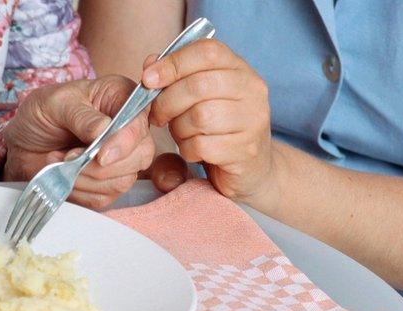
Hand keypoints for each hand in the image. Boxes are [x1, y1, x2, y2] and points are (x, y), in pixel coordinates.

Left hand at [3, 76, 154, 208]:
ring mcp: (123, 159)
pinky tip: (64, 174)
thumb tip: (104, 131)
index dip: (125, 142)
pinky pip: (104, 197)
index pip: (140, 122)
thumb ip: (82, 116)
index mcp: (121, 98)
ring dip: (85, 177)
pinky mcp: (110, 184)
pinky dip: (79, 190)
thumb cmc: (42, 115)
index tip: (101, 155)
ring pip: (122, 181)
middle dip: (101, 165)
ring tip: (60, 161)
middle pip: (140, 156)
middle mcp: (129, 129)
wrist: (23, 144)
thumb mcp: (55, 104)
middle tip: (69, 156)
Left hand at [141, 39, 274, 201]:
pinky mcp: (246, 150)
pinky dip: (188, 149)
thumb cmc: (217, 127)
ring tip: (181, 134)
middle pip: (199, 85)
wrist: (250, 167)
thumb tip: (150, 64)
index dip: (173, 63)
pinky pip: (202, 145)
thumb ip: (176, 77)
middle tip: (158, 115)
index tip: (148, 79)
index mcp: (240, 70)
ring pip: (200, 117)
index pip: (207, 52)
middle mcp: (253, 91)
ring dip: (179, 128)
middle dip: (168, 101)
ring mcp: (253, 121)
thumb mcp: (198, 97)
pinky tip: (193, 151)